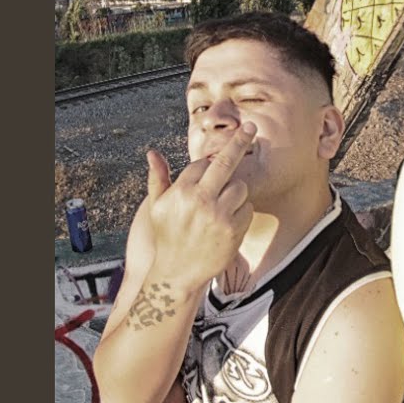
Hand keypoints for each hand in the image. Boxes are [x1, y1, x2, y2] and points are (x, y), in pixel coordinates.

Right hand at [144, 122, 257, 291]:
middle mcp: (200, 200)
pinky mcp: (234, 231)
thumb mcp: (156, 208)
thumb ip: (158, 179)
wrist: (177, 275)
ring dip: (236, 192)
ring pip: (240, 187)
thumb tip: (153, 153)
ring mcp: (219, 216)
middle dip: (239, 141)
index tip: (212, 166)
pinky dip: (242, 212)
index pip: (202, 164)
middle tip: (251, 127)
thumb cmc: (166, 238)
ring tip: (222, 207)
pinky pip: (248, 208)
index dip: (207, 166)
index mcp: (181, 191)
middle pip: (226, 162)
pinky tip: (228, 223)